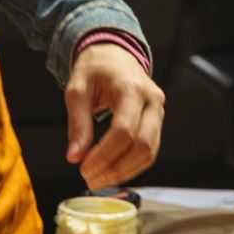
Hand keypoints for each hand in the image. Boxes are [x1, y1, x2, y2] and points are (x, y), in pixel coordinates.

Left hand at [65, 43, 165, 189]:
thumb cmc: (95, 68)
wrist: (113, 54)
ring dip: (125, 172)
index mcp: (132, 88)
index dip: (105, 155)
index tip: (84, 168)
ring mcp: (158, 112)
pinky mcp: (156, 122)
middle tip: (92, 180)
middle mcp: (151, 100)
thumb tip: (74, 156)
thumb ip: (77, 123)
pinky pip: (149, 151)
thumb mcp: (77, 90)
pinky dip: (132, 166)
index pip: (124, 131)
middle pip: (141, 145)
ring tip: (99, 180)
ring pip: (149, 152)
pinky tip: (112, 172)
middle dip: (116, 168)